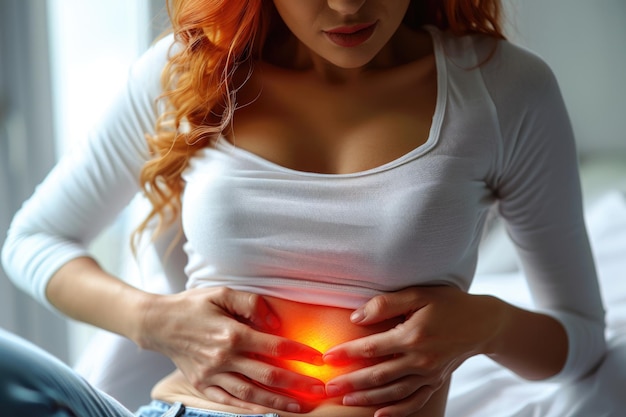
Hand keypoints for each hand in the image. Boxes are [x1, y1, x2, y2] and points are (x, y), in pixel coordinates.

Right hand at [140, 287, 324, 412]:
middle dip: (298, 384)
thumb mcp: (222, 293)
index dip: (300, 354)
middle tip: (319, 389)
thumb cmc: (193, 304)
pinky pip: (229, 401)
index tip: (318, 359)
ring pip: (251, 394)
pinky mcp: (202, 384)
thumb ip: (251, 304)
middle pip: (268, 375)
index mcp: (232, 333)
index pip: (275, 347)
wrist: (158, 323)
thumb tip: (275, 324)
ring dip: (278, 402)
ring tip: (300, 406)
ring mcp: (212, 374)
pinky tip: (266, 412)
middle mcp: (224, 357)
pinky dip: (249, 409)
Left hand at [323, 286, 504, 416]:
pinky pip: (415, 401)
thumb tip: (356, 317)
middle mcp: (421, 359)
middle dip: (350, 382)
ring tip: (346, 400)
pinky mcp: (436, 381)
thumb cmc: (447, 303)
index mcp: (413, 335)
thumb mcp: (418, 294)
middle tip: (327, 388)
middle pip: (378, 375)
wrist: (483, 322)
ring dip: (368, 398)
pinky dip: (397, 410)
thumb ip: (385, 304)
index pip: (371, 348)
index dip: (347, 353)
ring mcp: (429, 374)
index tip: (327, 357)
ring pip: (393, 392)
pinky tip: (379, 414)